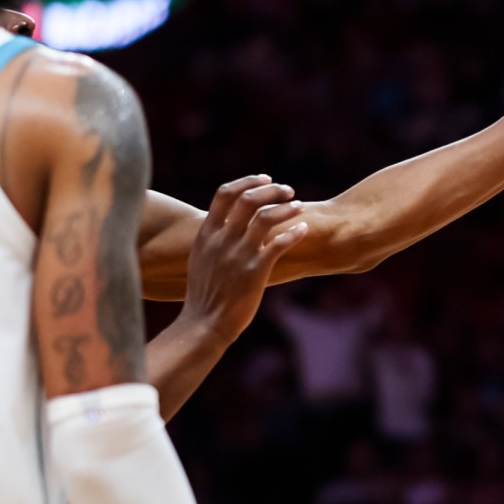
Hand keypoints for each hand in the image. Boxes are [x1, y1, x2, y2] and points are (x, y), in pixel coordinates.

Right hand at [179, 175, 305, 345]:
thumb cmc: (204, 293)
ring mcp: (238, 255)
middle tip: (289, 190)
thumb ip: (213, 236)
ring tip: (300, 207)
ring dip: (287, 208)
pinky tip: (303, 230)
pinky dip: (294, 233)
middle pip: (249, 199)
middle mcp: (222, 240)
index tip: (265, 178)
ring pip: (266, 217)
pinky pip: (279, 244)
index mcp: (207, 234)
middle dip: (272, 190)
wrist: (204, 324)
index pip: (225, 193)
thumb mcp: (200, 258)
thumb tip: (226, 217)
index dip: (247, 181)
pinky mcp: (254, 272)